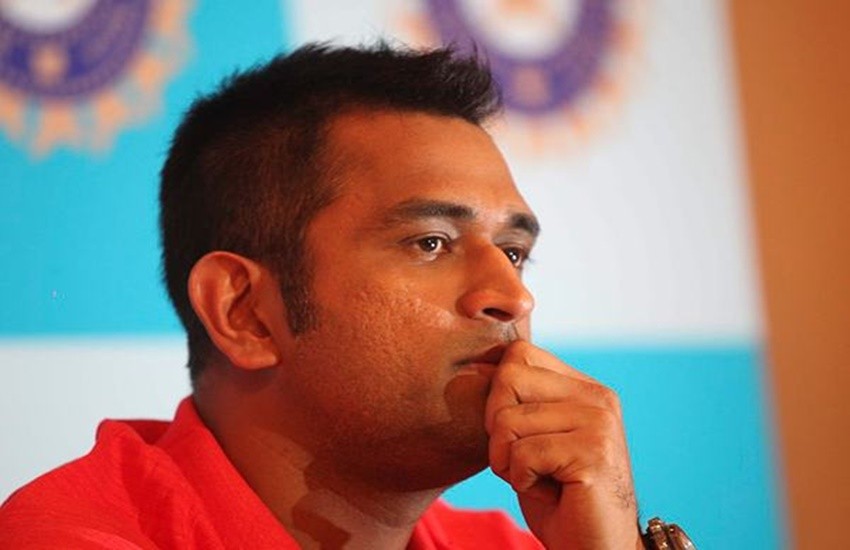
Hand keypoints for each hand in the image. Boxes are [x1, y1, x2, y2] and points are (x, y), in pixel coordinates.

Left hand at [484, 341, 642, 548]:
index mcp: (584, 387)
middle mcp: (597, 396)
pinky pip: (522, 455)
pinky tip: (550, 493)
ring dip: (508, 462)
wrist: (595, 549)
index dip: (498, 396)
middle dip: (497, 429)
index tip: (516, 435)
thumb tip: (475, 367)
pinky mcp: (594, 452)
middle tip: (524, 461)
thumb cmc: (557, 498)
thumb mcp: (532, 437)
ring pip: (508, 421)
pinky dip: (521, 481)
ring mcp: (599, 422)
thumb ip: (517, 401)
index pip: (517, 354)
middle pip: (507, 378)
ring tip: (539, 479)